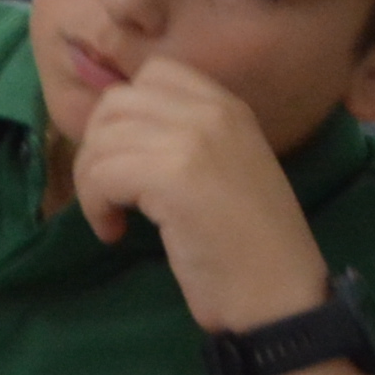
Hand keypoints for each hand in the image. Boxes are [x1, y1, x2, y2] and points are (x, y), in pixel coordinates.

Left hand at [65, 56, 330, 335]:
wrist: (283, 299)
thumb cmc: (253, 250)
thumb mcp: (226, 171)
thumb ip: (186, 140)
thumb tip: (117, 131)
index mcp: (229, 107)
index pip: (154, 74)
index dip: (124, 115)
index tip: (125, 158)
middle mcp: (212, 112)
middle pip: (117, 103)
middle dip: (97, 146)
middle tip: (107, 192)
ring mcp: (193, 140)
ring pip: (102, 138)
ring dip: (91, 180)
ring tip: (111, 216)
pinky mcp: (173, 176)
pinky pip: (102, 173)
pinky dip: (95, 204)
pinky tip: (113, 231)